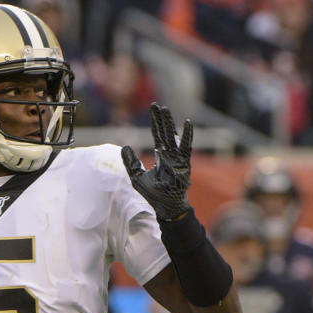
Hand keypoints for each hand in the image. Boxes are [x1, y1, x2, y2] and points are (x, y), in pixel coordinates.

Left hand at [121, 103, 193, 220]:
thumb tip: (125, 146)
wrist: (165, 207)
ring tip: (166, 110)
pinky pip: (186, 147)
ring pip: (173, 137)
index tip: (153, 109)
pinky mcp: (183, 164)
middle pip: (164, 133)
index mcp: (161, 156)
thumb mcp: (136, 177)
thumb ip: (131, 162)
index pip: (157, 135)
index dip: (155, 123)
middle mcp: (170, 154)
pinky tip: (187, 124)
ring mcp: (177, 158)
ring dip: (169, 123)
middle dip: (161, 119)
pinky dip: (187, 136)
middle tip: (157, 106)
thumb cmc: (153, 194)